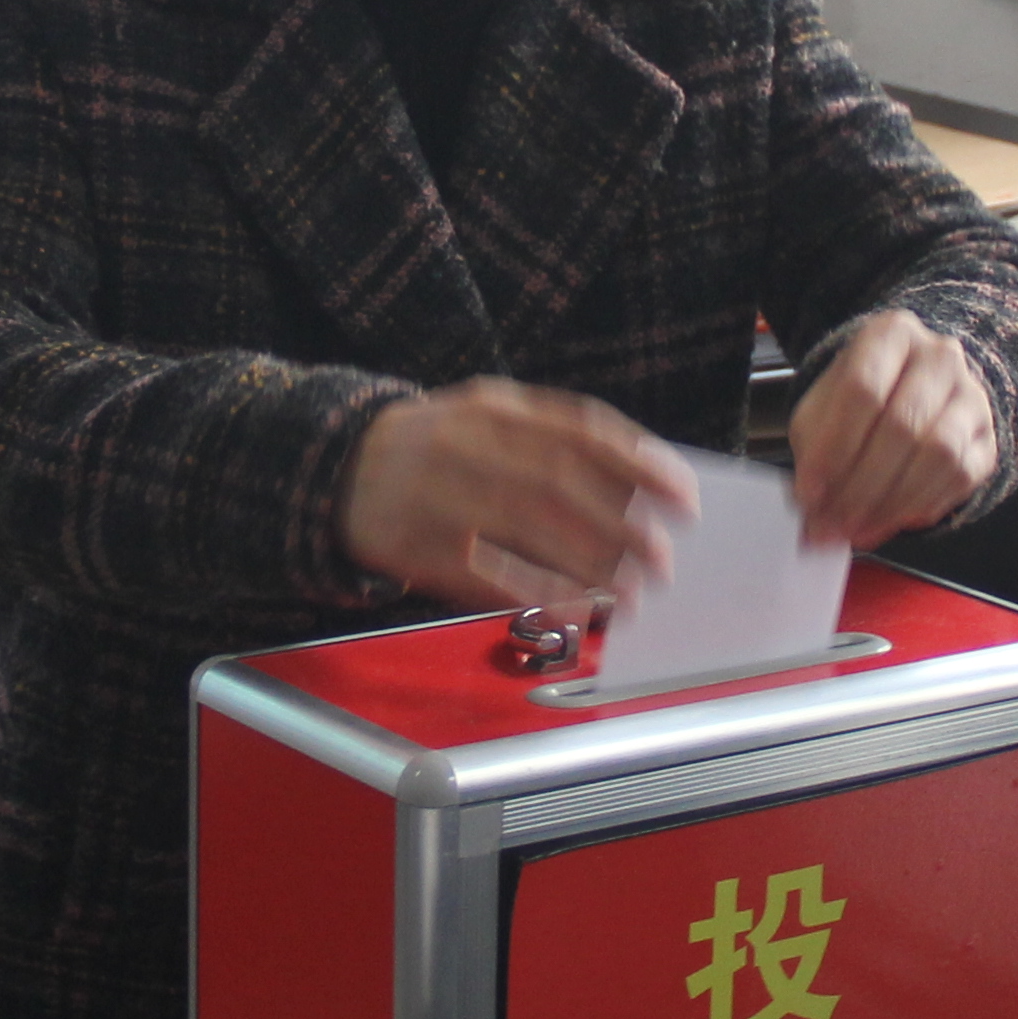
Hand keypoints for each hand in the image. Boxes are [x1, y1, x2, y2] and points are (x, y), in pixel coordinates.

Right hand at [339, 379, 695, 605]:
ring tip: (632, 592)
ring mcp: (438, 495)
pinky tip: (574, 610)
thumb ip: (552, 440)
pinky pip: (486, 574)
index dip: (637, 463)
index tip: (681, 495)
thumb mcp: (486, 419)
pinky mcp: (417, 545)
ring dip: (588, 563)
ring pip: (527, 528)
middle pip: (557, 482)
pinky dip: (535, 593)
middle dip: (619, 523)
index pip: (579, 429)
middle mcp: (466, 445)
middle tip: (664, 557)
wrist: (335, 468)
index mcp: (493, 408)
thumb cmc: (434, 447)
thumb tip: (636, 482)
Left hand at [787, 308, 997, 548]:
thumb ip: (814, 451)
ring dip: (894, 501)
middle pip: (903, 424)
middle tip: (834, 523)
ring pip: (939, 453)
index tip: (810, 493)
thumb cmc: (860, 399)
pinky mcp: (988, 437)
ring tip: (860, 528)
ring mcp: (971, 395)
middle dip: (863, 485)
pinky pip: (962, 477)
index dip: (834, 448)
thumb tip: (812, 506)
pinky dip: (924, 505)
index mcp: (891, 334)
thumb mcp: (824, 409)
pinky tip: (894, 519)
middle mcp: (939, 357)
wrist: (911, 392)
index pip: (862, 389)